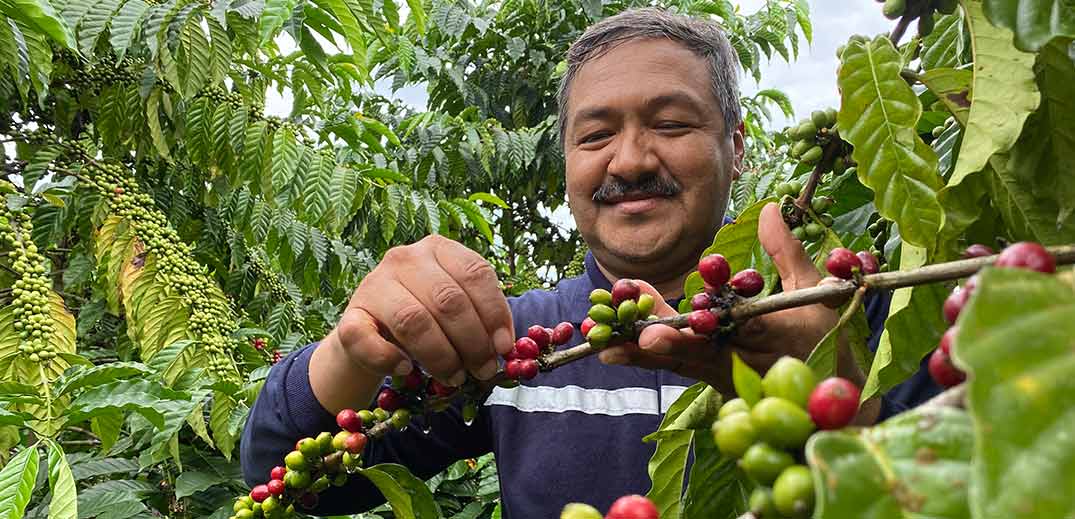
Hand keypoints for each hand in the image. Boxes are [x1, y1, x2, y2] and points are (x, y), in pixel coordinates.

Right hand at [330, 235, 514, 386]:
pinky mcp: (349, 316)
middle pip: (447, 300)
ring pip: (413, 320)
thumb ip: (480, 319)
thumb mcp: (456, 309)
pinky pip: (367, 339)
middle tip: (482, 371)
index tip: (503, 348)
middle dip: (472, 342)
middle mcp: (405, 258)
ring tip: (454, 377)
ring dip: (440, 356)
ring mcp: (373, 284)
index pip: (475, 273)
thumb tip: (504, 348)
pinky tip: (407, 370)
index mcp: (439, 248)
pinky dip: (389, 359)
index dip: (494, 312)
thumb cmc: (426, 318)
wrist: (370, 333)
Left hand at [598, 202, 844, 395]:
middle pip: (703, 351)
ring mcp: (728, 379)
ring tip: (603, 340)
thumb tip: (768, 208)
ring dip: (642, 352)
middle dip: (671, 342)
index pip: (746, 328)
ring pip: (682, 364)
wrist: (825, 396)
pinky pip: (676, 370)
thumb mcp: (813, 290)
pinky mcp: (712, 387)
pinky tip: (610, 350)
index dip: (716, 323)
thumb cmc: (822, 334)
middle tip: (641, 334)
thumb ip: (785, 251)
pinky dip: (644, 360)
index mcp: (781, 336)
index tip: (697, 313)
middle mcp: (750, 362)